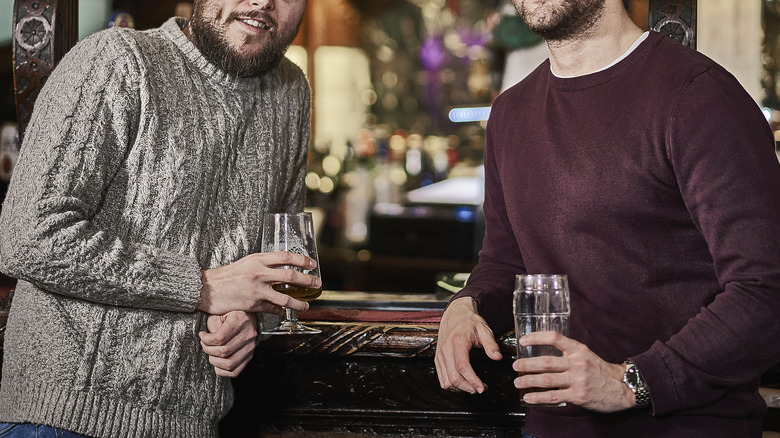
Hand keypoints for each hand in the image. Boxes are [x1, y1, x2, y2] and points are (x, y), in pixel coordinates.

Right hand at [197, 251, 320, 314]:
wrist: (206, 288)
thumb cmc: (226, 275)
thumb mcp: (246, 262)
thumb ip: (264, 264)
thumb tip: (282, 267)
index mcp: (258, 259)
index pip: (286, 257)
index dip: (302, 260)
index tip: (312, 264)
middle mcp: (259, 273)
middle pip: (290, 276)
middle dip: (307, 281)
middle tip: (317, 284)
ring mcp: (257, 290)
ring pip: (285, 298)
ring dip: (299, 303)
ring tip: (306, 306)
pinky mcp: (253, 305)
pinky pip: (272, 310)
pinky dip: (280, 312)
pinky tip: (284, 313)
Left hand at [199, 311, 257, 377]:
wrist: (249, 319)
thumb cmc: (232, 316)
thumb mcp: (221, 314)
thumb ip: (213, 324)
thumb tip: (206, 338)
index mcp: (240, 321)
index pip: (220, 338)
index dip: (206, 340)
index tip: (202, 336)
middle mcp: (248, 335)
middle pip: (223, 352)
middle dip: (208, 350)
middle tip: (204, 344)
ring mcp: (251, 347)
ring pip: (229, 364)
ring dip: (214, 361)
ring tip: (211, 353)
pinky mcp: (249, 357)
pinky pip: (234, 372)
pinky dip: (221, 370)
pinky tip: (217, 361)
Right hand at [435, 297, 503, 393]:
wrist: (455, 313)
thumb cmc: (470, 321)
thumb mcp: (484, 329)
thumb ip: (491, 344)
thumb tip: (497, 357)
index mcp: (457, 342)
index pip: (462, 366)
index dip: (472, 380)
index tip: (482, 387)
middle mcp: (445, 349)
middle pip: (453, 377)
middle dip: (468, 387)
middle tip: (481, 389)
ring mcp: (440, 355)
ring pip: (446, 381)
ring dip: (460, 389)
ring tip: (473, 387)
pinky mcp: (438, 359)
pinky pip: (442, 378)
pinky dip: (452, 385)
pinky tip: (463, 384)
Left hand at [513, 331, 634, 411]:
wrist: (622, 388)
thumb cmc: (600, 371)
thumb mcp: (586, 355)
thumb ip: (568, 353)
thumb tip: (544, 352)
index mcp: (578, 350)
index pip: (554, 338)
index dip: (536, 337)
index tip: (523, 340)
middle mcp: (577, 363)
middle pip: (546, 362)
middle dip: (526, 364)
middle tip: (515, 365)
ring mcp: (578, 380)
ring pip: (547, 379)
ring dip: (528, 380)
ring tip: (517, 382)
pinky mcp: (578, 395)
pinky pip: (554, 396)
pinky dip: (538, 397)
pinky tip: (528, 397)